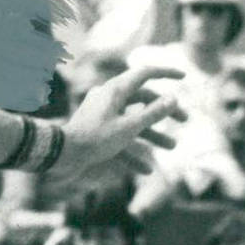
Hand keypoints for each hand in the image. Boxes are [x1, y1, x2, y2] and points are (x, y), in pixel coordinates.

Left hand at [62, 63, 185, 178]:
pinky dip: (132, 152)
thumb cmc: (94, 140)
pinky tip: (145, 170)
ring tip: (172, 148)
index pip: (146, 73)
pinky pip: (119, 139)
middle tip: (184, 121)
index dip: (166, 74)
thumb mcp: (129, 128)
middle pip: (143, 100)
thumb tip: (173, 99)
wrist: (60, 156)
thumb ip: (153, 113)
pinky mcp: (96, 132)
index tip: (184, 78)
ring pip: (133, 122)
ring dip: (152, 135)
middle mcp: (109, 99)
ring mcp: (102, 115)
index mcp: (116, 90)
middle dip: (164, 112)